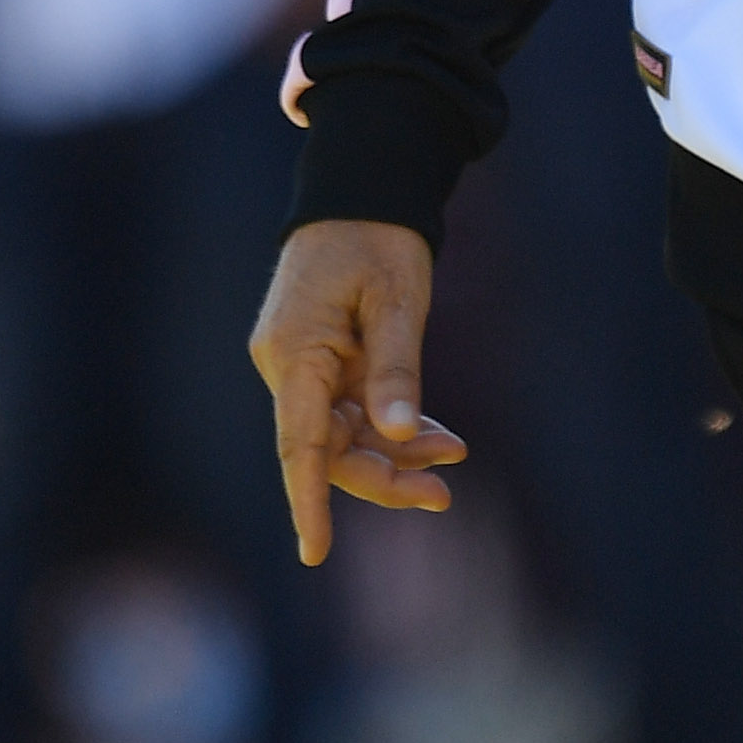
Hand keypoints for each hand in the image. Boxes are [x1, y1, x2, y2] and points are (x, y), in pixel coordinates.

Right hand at [249, 219, 470, 565]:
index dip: (308, 502)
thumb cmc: (376, 238)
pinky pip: (355, 411)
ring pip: (346, 434)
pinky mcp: (323, 361)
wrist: (362, 189)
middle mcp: (288, 367)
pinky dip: (394, 425)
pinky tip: (436, 437)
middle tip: (444, 493)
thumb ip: (395, 369)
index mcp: (294, 353)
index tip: (314, 553)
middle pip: (329, 448)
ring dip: (396, 452)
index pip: (299, 444)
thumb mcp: (395, 300)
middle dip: (384, 476)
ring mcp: (304, 366)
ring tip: (454, 454)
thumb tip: (397, 435)